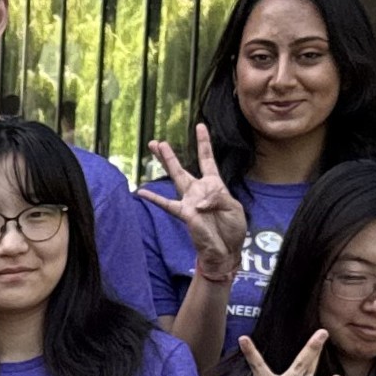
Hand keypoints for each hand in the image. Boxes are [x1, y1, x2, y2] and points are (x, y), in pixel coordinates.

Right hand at [141, 125, 247, 282]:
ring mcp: (189, 201)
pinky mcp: (184, 213)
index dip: (204, 143)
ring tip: (155, 149)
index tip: (200, 126)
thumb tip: (199, 200)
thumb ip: (219, 198)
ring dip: (166, 163)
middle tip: (158, 142)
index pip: (207, 160)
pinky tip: (142, 192)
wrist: (226, 249)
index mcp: (214, 185)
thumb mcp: (234, 208)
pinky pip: (167, 204)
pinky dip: (154, 199)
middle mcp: (198, 190)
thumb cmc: (232, 229)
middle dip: (169, 155)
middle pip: (182, 168)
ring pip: (174, 178)